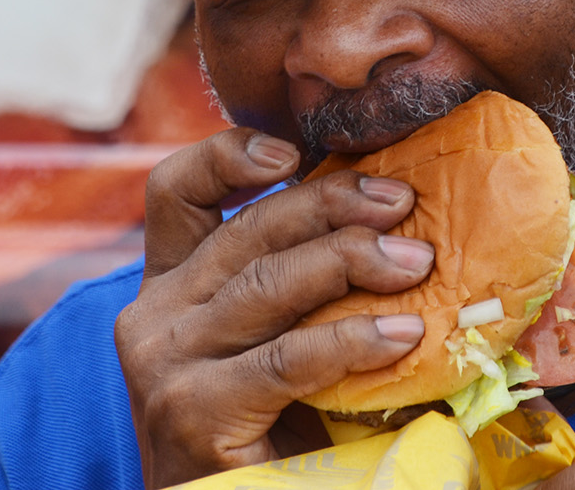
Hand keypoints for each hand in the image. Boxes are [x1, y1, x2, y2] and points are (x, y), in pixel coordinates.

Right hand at [115, 128, 435, 487]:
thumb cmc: (280, 425)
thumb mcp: (287, 335)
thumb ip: (316, 282)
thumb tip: (412, 226)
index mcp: (175, 285)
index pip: (178, 193)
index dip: (228, 153)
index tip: (293, 150)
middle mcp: (156, 314)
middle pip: (248, 229)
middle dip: (334, 204)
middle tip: (404, 202)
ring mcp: (165, 363)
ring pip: (269, 282)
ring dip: (353, 261)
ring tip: (419, 265)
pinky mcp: (192, 412)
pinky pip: (286, 357)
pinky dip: (353, 339)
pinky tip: (404, 336)